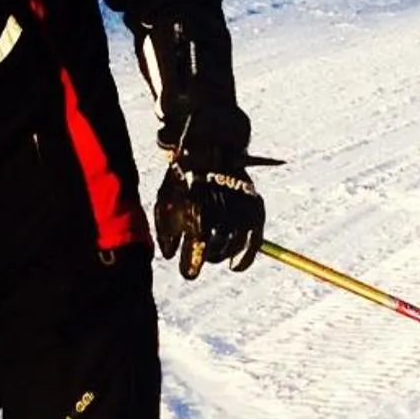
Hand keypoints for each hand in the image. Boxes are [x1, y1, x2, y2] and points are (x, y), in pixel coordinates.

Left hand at [153, 153, 264, 279]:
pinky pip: (253, 242)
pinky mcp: (254, 209)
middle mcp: (221, 213)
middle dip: (201, 260)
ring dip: (219, 256)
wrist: (209, 146)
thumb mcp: (165, 198)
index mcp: (198, 211)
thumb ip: (164, 228)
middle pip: (212, 251)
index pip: (197, 249)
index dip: (190, 265)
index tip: (187, 272)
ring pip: (230, 248)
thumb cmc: (182, 175)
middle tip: (194, 265)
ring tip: (212, 254)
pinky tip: (235, 267)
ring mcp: (239, 211)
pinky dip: (245, 259)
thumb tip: (167, 255)